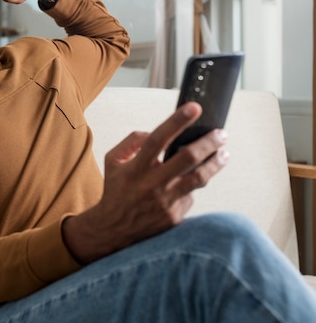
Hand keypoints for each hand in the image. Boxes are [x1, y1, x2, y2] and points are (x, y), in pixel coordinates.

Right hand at [62, 102, 229, 263]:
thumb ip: (131, 142)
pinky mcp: (174, 216)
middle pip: (186, 158)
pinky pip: (190, 196)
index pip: (158, 139)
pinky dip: (192, 187)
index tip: (194, 108)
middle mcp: (151, 184)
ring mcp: (164, 201)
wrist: (113, 229)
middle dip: (208, 142)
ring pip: (198, 178)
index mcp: (135, 167)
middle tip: (221, 133)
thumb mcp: (113, 161)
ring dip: (215, 164)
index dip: (177, 121)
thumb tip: (153, 132)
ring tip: (224, 154)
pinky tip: (190, 184)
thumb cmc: (116, 190)